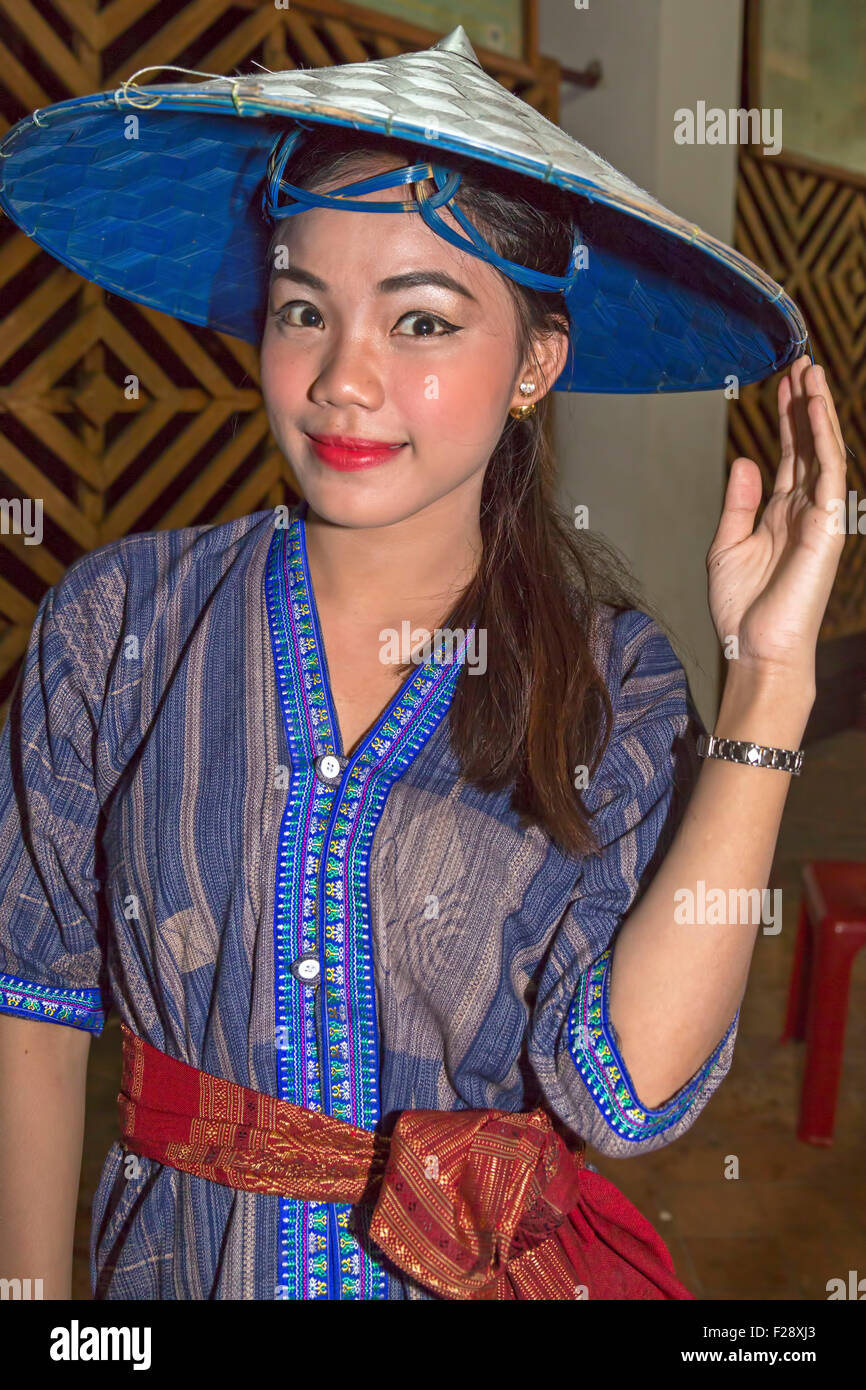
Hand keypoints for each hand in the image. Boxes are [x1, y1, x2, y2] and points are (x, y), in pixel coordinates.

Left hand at [706, 355, 846, 686]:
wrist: (755, 646)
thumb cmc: (743, 608)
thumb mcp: (728, 545)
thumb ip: (739, 502)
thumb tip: (746, 460)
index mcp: (781, 513)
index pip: (790, 455)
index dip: (787, 419)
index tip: (783, 383)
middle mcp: (804, 510)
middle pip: (808, 444)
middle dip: (804, 404)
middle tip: (800, 363)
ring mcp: (819, 516)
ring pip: (823, 451)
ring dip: (818, 411)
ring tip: (811, 372)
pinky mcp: (827, 525)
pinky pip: (828, 471)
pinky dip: (823, 437)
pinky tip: (815, 409)